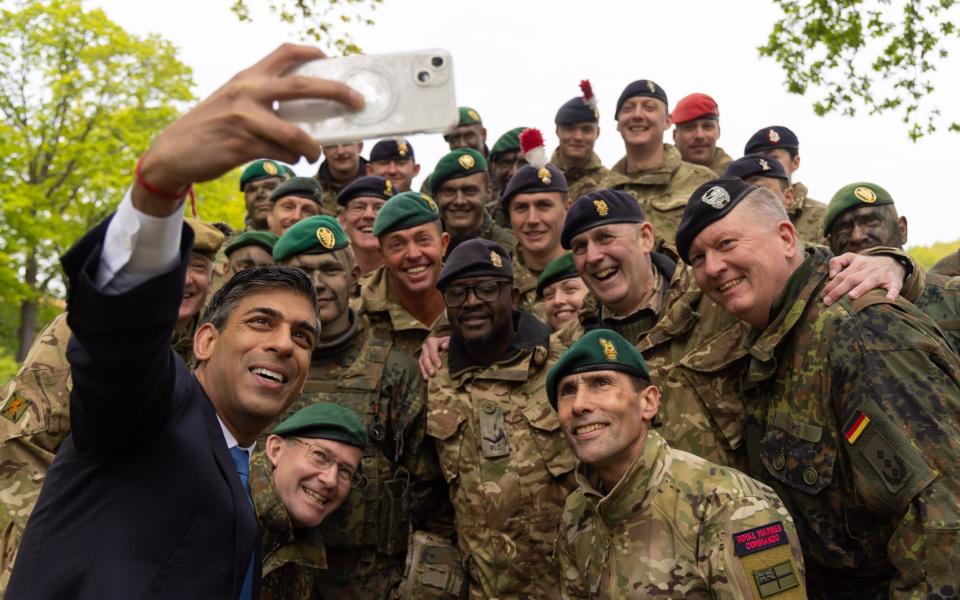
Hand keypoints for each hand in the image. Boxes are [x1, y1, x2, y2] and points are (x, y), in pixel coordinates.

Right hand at [134, 43, 362, 215]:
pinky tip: (291, 159)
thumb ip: (263, 100)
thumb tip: (305, 113)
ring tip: (314, 153)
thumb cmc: (210, 128)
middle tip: (357, 101)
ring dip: (311, 146)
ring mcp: (244, 119)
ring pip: (294, 132)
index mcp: (248, 77)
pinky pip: (279, 153)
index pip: (284, 53)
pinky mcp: (241, 145)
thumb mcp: (233, 102)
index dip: (311, 52)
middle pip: (302, 86)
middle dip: (336, 91)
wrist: (172, 152)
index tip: (330, 57)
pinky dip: (291, 158)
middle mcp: (247, 92)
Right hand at [419, 336, 449, 379]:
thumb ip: (448, 343)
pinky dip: (423, 372)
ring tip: (427, 378)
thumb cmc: (449, 344)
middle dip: (428, 366)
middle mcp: (425, 347)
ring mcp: (423, 354)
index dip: (435, 358)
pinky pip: (421, 366)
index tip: (439, 366)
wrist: (447, 346)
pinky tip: (426, 379)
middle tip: (432, 374)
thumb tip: (444, 346)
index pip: (432, 349)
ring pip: (421, 362)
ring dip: (424, 370)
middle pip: (425, 356)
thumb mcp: (450, 342)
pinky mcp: (422, 361)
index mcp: (432, 341)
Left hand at [822, 253, 904, 304]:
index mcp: (856, 265)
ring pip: (869, 282)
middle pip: (850, 280)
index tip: (822, 296)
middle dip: (838, 291)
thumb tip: (831, 275)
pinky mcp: (894, 282)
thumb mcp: (851, 258)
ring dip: (860, 289)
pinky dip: (892, 293)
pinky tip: (888, 299)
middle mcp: (867, 270)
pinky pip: (893, 288)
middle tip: (828, 301)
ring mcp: (880, 276)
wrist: (893, 262)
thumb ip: (837, 262)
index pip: (840, 276)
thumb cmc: (866, 264)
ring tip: (851, 296)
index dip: (830, 286)